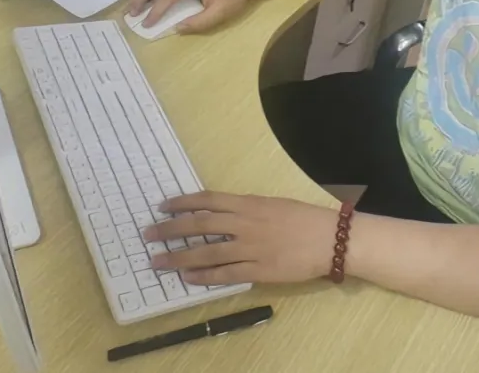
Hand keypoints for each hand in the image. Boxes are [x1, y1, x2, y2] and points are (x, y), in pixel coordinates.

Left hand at [142, 192, 337, 284]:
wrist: (330, 239)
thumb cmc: (304, 218)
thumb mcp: (273, 204)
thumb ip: (247, 209)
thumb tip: (222, 213)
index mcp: (249, 204)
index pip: (208, 201)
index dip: (182, 203)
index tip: (163, 206)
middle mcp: (245, 224)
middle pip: (199, 225)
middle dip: (170, 229)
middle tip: (148, 234)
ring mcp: (250, 248)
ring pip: (206, 251)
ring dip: (178, 257)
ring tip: (158, 261)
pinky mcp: (258, 270)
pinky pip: (224, 274)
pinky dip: (204, 276)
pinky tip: (188, 278)